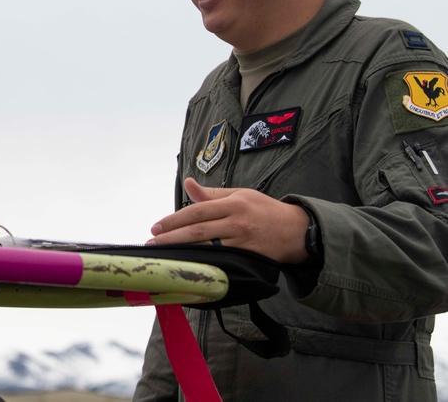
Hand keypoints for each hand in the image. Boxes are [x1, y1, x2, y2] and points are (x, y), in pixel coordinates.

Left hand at [147, 177, 309, 263]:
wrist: (297, 231)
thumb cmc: (264, 210)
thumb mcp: (240, 194)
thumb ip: (212, 194)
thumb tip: (187, 183)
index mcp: (233, 203)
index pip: (196, 211)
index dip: (174, 220)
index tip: (156, 227)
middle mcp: (237, 221)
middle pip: (198, 231)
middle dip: (171, 238)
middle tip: (152, 244)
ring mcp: (243, 242)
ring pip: (208, 248)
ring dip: (183, 253)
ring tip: (164, 257)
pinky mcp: (249, 258)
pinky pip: (222, 261)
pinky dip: (204, 264)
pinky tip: (189, 267)